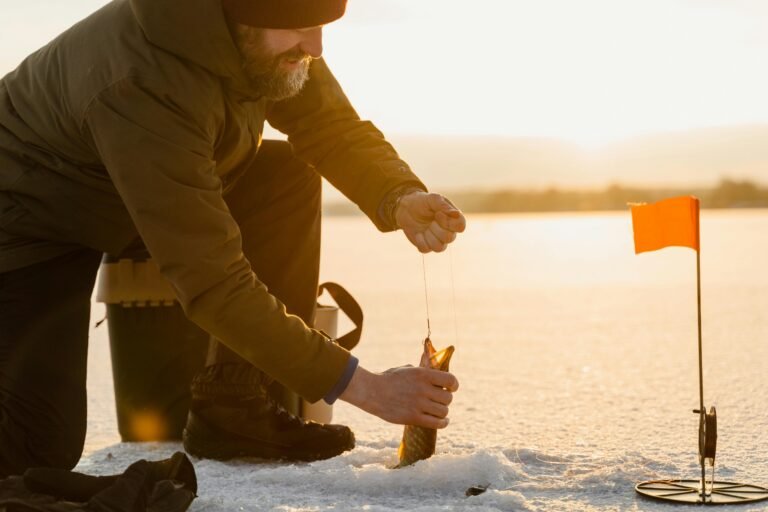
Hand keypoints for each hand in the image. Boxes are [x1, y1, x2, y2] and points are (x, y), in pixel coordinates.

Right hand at [339, 364, 458, 428]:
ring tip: (438, 411)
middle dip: (445, 400)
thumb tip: (437, 371)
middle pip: (448, 398)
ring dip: (442, 412)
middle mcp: (422, 389)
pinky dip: (442, 423)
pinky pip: (436, 423)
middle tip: (439, 400)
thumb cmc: (389, 379)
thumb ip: (423, 371)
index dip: (454, 385)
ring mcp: (418, 404)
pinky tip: (442, 421)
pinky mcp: (413, 417)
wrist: (371, 391)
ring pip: (443, 411)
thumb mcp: (407, 369)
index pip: (450, 380)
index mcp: (423, 374)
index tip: (452, 388)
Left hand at [396, 191, 465, 252]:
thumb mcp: (432, 199)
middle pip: (449, 238)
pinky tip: (418, 234)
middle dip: (436, 228)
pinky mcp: (428, 246)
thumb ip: (443, 205)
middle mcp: (449, 231)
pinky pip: (426, 250)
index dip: (448, 222)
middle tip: (430, 221)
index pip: (460, 226)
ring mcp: (438, 240)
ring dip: (429, 236)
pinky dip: (420, 241)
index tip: (437, 214)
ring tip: (425, 228)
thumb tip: (456, 214)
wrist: (406, 209)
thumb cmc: (422, 202)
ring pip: (439, 248)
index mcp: (453, 219)